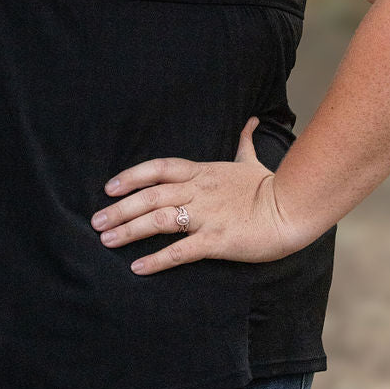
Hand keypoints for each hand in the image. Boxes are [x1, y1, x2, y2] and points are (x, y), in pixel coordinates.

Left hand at [91, 117, 295, 274]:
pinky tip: (138, 267)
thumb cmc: (271, 185)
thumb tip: (251, 121)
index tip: (109, 188)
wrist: (293, 208)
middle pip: (150, 197)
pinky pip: (180, 251)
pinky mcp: (216, 240)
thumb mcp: (251, 160)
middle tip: (96, 221)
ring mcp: (206, 216)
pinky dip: (156, 260)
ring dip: (129, 231)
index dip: (131, 176)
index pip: (158, 168)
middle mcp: (199, 191)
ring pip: (159, 221)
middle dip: (119, 209)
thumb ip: (245, 142)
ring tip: (107, 240)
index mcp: (202, 172)